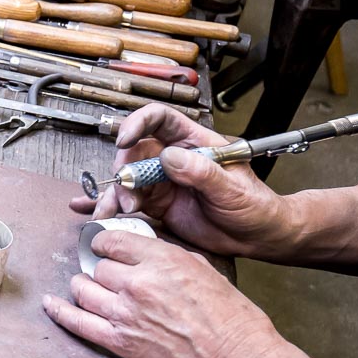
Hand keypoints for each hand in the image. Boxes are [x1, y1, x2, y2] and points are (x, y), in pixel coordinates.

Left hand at [43, 229, 289, 357]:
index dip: (107, 245)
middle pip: (98, 268)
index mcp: (161, 260)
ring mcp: (125, 313)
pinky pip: (77, 323)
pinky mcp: (121, 342)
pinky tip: (50, 304)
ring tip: (89, 290)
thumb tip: (146, 254)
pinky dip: (60, 312)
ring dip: (84, 289)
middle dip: (102, 272)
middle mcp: (138, 282)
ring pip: (83, 291)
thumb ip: (169, 258)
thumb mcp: (205, 270)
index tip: (106, 250)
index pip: (113, 241)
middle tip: (110, 279)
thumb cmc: (233, 320)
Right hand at [67, 103, 292, 258]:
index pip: (160, 119)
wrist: (257, 237)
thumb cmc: (255, 206)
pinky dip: (113, 206)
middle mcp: (173, 158)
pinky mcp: (157, 203)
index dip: (139, 124)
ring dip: (116, 193)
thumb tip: (170, 157)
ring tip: (117, 210)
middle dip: (123, 168)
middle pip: (135, 150)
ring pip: (127, 177)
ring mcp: (163, 180)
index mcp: (194, 143)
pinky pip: (129, 200)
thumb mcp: (233, 188)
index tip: (125, 140)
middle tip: (125, 190)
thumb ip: (202, 172)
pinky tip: (100, 212)